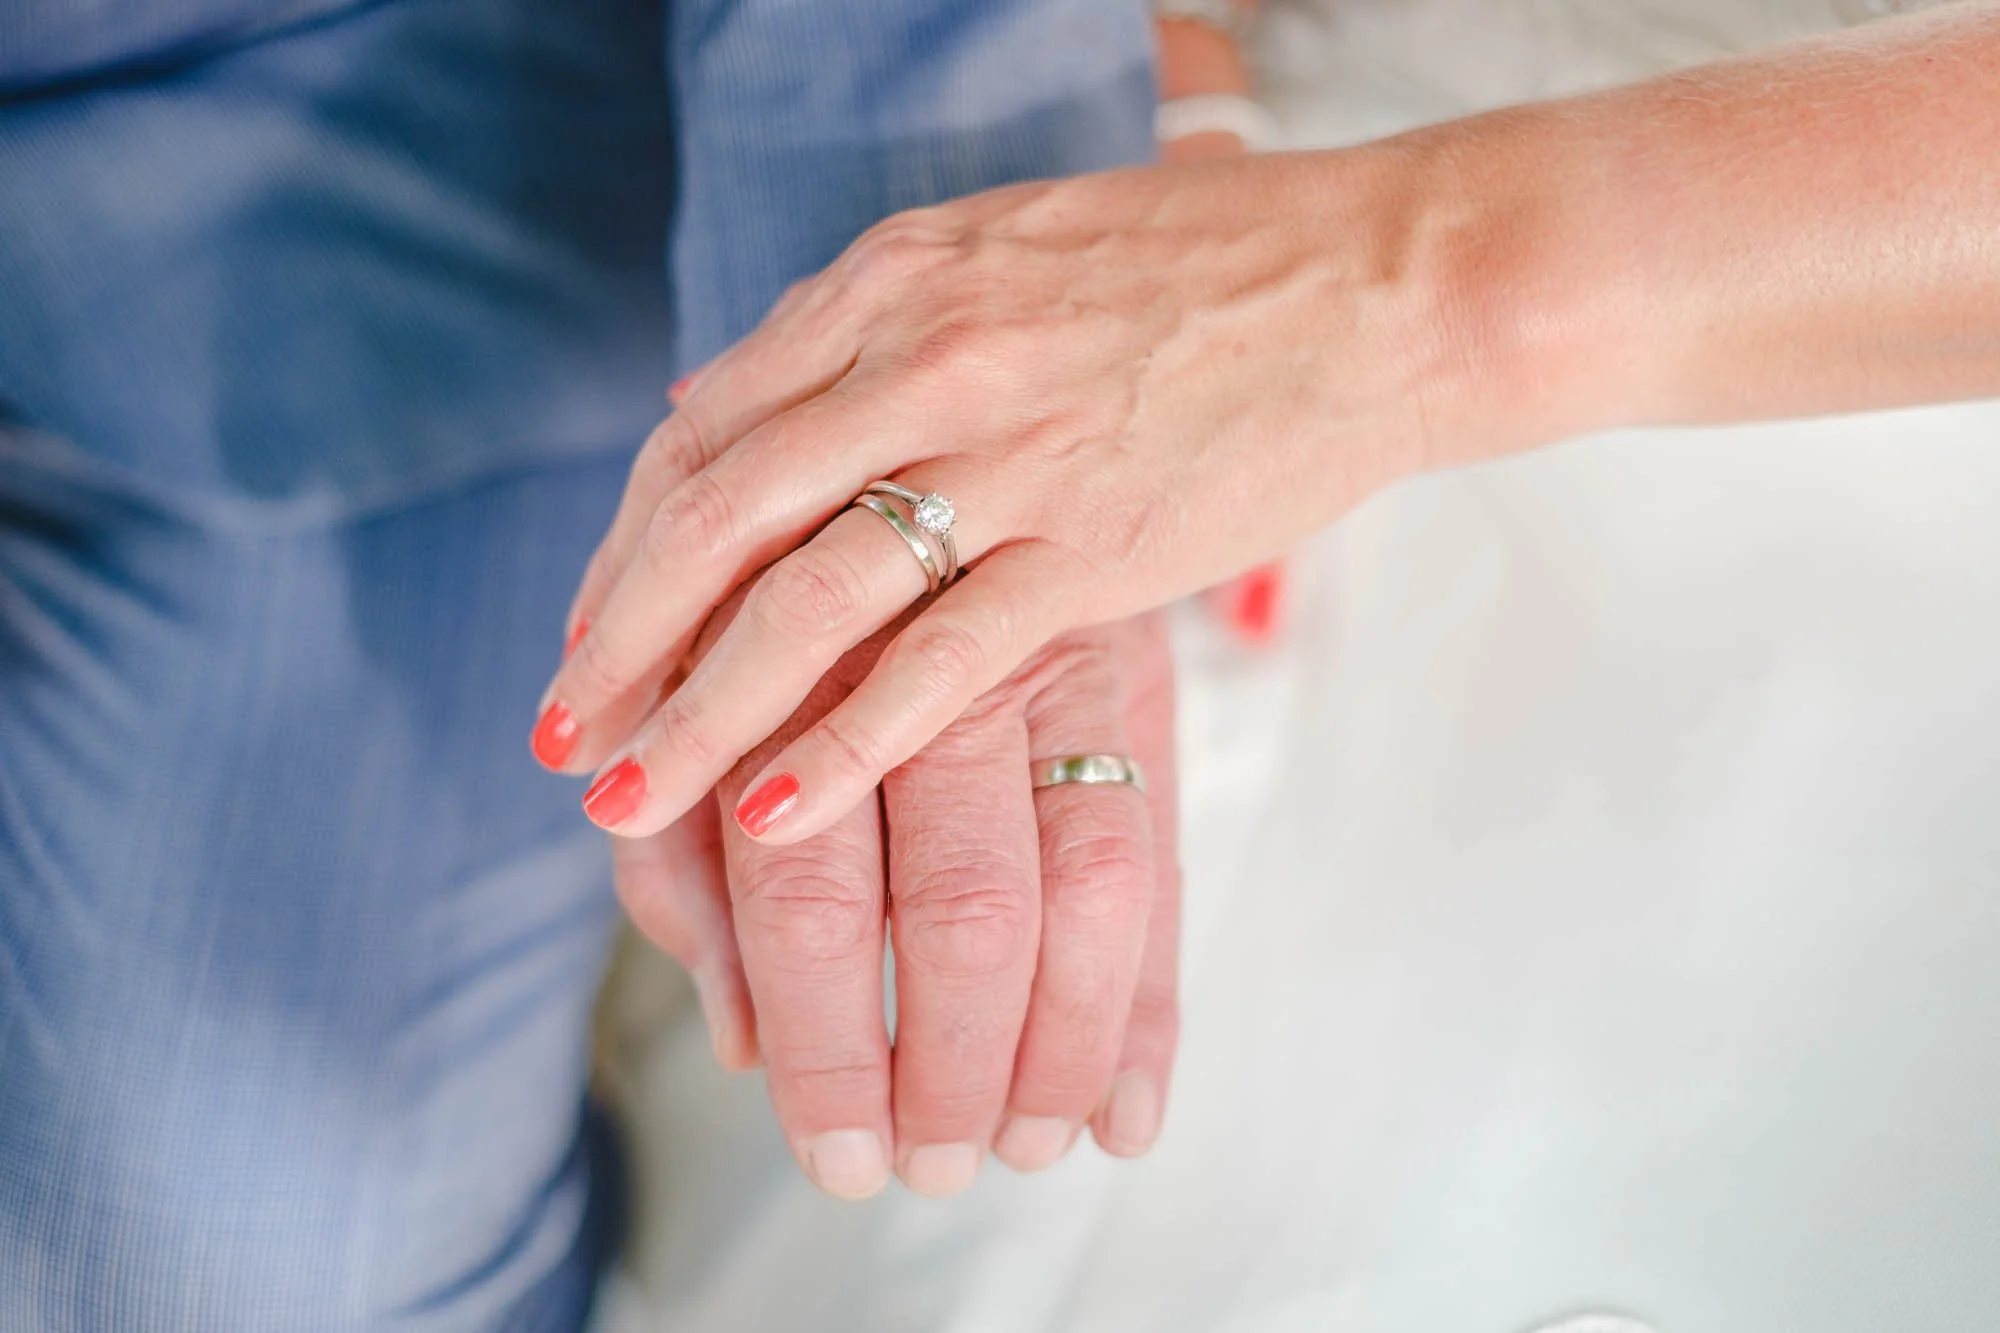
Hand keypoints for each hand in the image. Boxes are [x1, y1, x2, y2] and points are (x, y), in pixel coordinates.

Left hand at [535, 144, 1467, 844]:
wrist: (1378, 282)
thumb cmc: (1202, 264)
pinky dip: (841, 744)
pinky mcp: (1090, 548)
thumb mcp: (999, 249)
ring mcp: (1004, 458)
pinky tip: (768, 811)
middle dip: (620, 643)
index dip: (626, 549)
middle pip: (717, 520)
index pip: (704, 431)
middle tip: (559, 738)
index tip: (586, 636)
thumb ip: (857, 328)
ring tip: (621, 803)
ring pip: (803, 603)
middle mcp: (922, 362)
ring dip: (695, 714)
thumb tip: (719, 403)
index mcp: (891, 284)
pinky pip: (936, 662)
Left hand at [614, 608, 1182, 1197]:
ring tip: (1023, 1145)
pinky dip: (1153, 1000)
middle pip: (965, 903)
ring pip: (1091, 881)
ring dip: (1062, 1046)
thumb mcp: (684, 721)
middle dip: (953, 1063)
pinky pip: (1165, 852)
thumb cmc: (762, 613)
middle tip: (934, 1164)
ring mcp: (1053, 665)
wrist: (903, 444)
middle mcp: (930, 668)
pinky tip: (1127, 1113)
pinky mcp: (1136, 676)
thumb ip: (684, 870)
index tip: (842, 1156)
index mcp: (793, 685)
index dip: (830, 1047)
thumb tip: (743, 1043)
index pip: (816, 898)